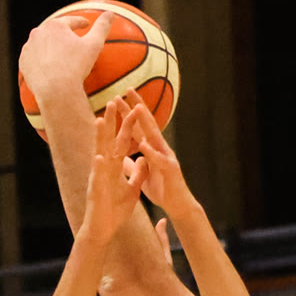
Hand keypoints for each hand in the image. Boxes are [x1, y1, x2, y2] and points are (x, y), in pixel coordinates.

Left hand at [19, 9, 111, 105]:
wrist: (55, 91)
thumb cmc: (76, 67)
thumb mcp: (93, 46)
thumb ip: (102, 27)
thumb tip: (110, 13)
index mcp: (56, 25)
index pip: (71, 21)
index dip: (80, 23)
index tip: (85, 25)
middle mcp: (40, 32)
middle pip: (54, 30)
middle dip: (62, 33)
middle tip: (69, 38)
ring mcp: (29, 47)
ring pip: (41, 43)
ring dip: (49, 45)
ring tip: (56, 51)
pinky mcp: (23, 62)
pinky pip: (33, 58)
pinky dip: (39, 59)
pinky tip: (45, 65)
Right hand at [78, 100, 146, 249]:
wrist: (103, 230)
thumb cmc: (114, 211)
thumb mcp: (132, 189)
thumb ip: (137, 174)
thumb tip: (144, 160)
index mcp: (115, 168)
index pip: (122, 143)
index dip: (128, 127)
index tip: (132, 108)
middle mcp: (105, 169)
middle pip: (109, 141)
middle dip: (111, 122)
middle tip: (112, 101)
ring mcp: (99, 179)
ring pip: (99, 154)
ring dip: (99, 138)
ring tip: (100, 120)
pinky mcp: (96, 192)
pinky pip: (98, 179)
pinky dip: (98, 168)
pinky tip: (99, 157)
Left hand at [117, 96, 192, 217]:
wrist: (177, 206)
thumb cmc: (161, 190)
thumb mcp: (142, 177)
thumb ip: (132, 165)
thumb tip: (121, 157)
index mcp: (152, 149)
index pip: (138, 127)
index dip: (128, 113)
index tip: (117, 98)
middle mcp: (160, 149)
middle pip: (147, 124)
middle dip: (137, 106)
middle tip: (127, 89)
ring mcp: (166, 157)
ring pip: (155, 136)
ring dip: (146, 122)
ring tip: (137, 107)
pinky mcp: (170, 170)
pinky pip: (159, 160)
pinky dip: (151, 152)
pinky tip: (143, 144)